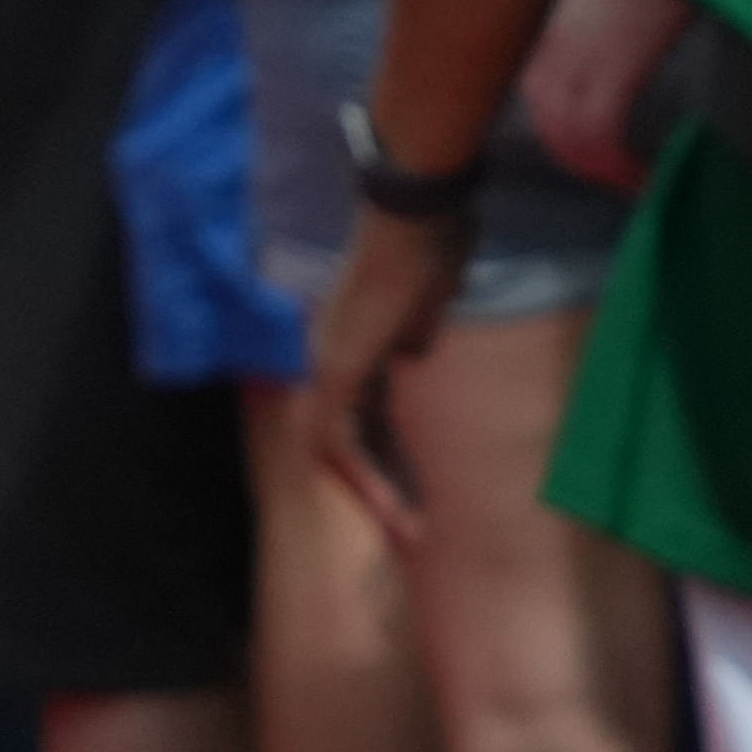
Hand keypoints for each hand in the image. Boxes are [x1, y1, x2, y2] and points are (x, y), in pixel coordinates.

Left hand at [295, 204, 466, 545]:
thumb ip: (413, 336)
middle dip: (381, 488)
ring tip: (410, 530)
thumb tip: (411, 354)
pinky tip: (389, 510)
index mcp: (351, 347)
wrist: (412, 220)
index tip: (413, 494)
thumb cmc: (427, 248)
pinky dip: (364, 476)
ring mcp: (324, 367)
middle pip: (349, 442)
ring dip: (377, 492)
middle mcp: (327, 361)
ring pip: (339, 450)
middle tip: (410, 530)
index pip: (365, 419)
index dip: (387, 458)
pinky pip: (339, 440)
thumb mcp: (426, 306)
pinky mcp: (331, 372)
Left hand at [523, 0, 686, 191]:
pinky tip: (649, 174)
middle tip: (623, 178)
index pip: (536, 96)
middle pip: (547, 124)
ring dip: (604, 171)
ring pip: (569, 137)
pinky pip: (604, 137)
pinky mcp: (613, 64)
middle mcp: (552, 44)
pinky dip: (623, 168)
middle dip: (584, 161)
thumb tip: (612, 38)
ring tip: (638, 182)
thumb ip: (593, 15)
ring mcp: (578, 55)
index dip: (564, 135)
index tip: (598, 154)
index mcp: (548, 25)